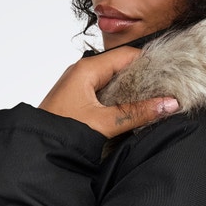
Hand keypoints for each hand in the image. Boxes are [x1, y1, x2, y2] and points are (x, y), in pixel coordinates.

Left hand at [38, 46, 178, 138]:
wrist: (35, 149)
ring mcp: (79, 86)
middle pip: (121, 66)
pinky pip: (104, 93)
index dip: (150, 61)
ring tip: (155, 98)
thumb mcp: (104, 123)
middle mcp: (82, 72)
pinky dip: (120, 99)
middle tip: (167, 87)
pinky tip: (133, 110)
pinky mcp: (77, 100)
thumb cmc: (60, 132)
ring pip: (113, 81)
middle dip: (144, 77)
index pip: (127, 55)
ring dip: (132, 90)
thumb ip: (137, 113)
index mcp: (87, 69)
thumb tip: (168, 104)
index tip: (170, 72)